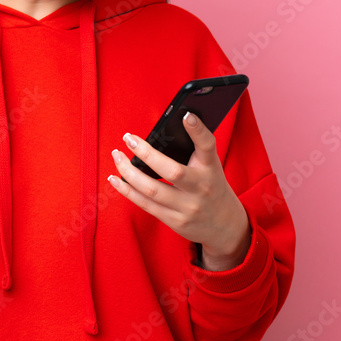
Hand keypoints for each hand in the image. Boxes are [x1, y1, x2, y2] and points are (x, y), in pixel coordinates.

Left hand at [107, 111, 251, 270]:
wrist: (225, 226)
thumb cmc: (211, 186)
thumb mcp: (210, 166)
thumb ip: (193, 150)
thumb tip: (163, 130)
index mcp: (211, 168)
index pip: (207, 146)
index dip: (198, 130)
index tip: (186, 115)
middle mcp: (201, 187)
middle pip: (172, 171)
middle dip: (146, 153)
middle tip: (128, 138)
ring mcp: (187, 207)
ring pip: (152, 189)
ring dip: (128, 171)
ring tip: (117, 156)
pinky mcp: (175, 221)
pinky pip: (145, 204)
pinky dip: (127, 190)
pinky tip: (115, 179)